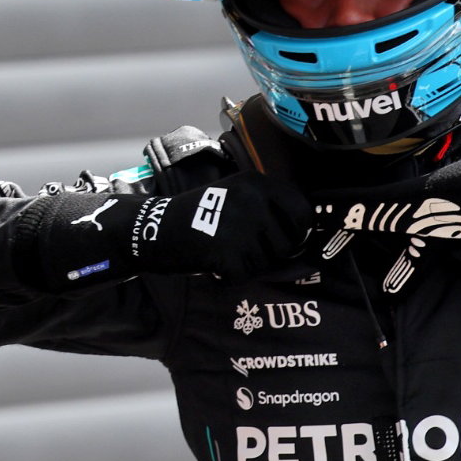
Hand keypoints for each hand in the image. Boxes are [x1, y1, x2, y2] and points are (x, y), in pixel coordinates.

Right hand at [22, 172, 315, 288]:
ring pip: (268, 262)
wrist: (152, 228)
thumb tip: (308, 231)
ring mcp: (242, 226)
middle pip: (289, 243)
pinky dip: (229, 277)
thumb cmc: (197, 216)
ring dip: (249, 265)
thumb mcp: (236, 195)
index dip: (300, 231)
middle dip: (271, 254)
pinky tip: (211, 263)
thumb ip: (268, 207)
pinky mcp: (228, 252)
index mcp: (258, 183)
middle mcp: (254, 201)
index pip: (304, 212)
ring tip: (223, 252)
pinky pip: (245, 276)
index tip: (288, 239)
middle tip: (243, 249)